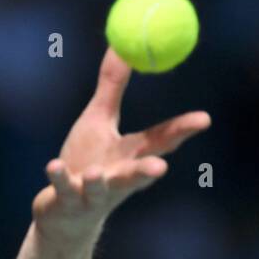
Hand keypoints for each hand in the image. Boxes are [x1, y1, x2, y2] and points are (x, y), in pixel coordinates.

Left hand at [32, 46, 210, 247]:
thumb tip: (122, 45)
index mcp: (129, 157)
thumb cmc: (87, 162)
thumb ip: (112, 86)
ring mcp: (91, 193)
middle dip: (148, 171)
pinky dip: (58, 177)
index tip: (205, 119)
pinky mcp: (67, 201)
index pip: (160, 142)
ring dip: (98, 182)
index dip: (182, 130)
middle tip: (161, 168)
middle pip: (136, 175)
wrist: (65, 213)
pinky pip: (63, 189)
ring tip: (95, 174)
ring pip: (98, 189)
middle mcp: (116, 178)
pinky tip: (53, 165)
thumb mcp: (98, 120)